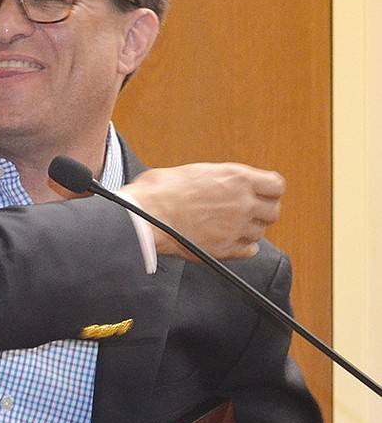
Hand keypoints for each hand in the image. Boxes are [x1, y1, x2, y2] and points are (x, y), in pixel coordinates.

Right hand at [120, 162, 284, 259]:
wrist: (145, 218)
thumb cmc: (159, 192)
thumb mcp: (192, 171)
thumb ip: (214, 179)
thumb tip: (211, 183)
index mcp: (237, 178)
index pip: (276, 185)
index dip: (268, 190)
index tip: (261, 193)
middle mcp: (243, 203)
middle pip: (273, 211)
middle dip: (261, 211)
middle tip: (247, 211)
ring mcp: (236, 228)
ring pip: (261, 232)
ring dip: (250, 230)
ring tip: (233, 226)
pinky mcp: (225, 249)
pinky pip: (250, 251)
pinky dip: (244, 248)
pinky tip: (232, 242)